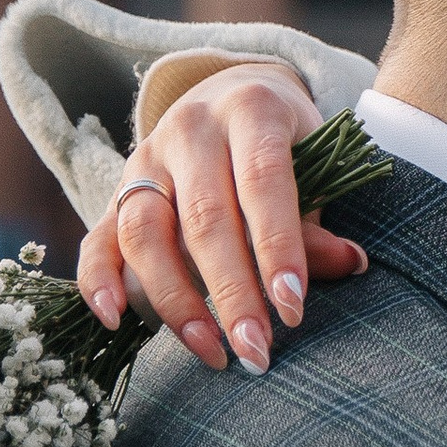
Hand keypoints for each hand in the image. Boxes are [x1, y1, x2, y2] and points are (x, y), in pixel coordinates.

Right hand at [80, 65, 365, 373]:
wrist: (229, 95)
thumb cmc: (286, 144)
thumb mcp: (315, 164)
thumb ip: (319, 219)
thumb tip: (349, 263)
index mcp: (250, 110)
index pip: (263, 182)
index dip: (277, 248)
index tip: (293, 308)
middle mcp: (191, 129)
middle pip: (204, 218)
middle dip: (232, 292)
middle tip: (256, 350)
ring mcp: (145, 160)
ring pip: (146, 232)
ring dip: (176, 301)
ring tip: (211, 351)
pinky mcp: (114, 192)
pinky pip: (97, 238)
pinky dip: (98, 280)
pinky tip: (114, 319)